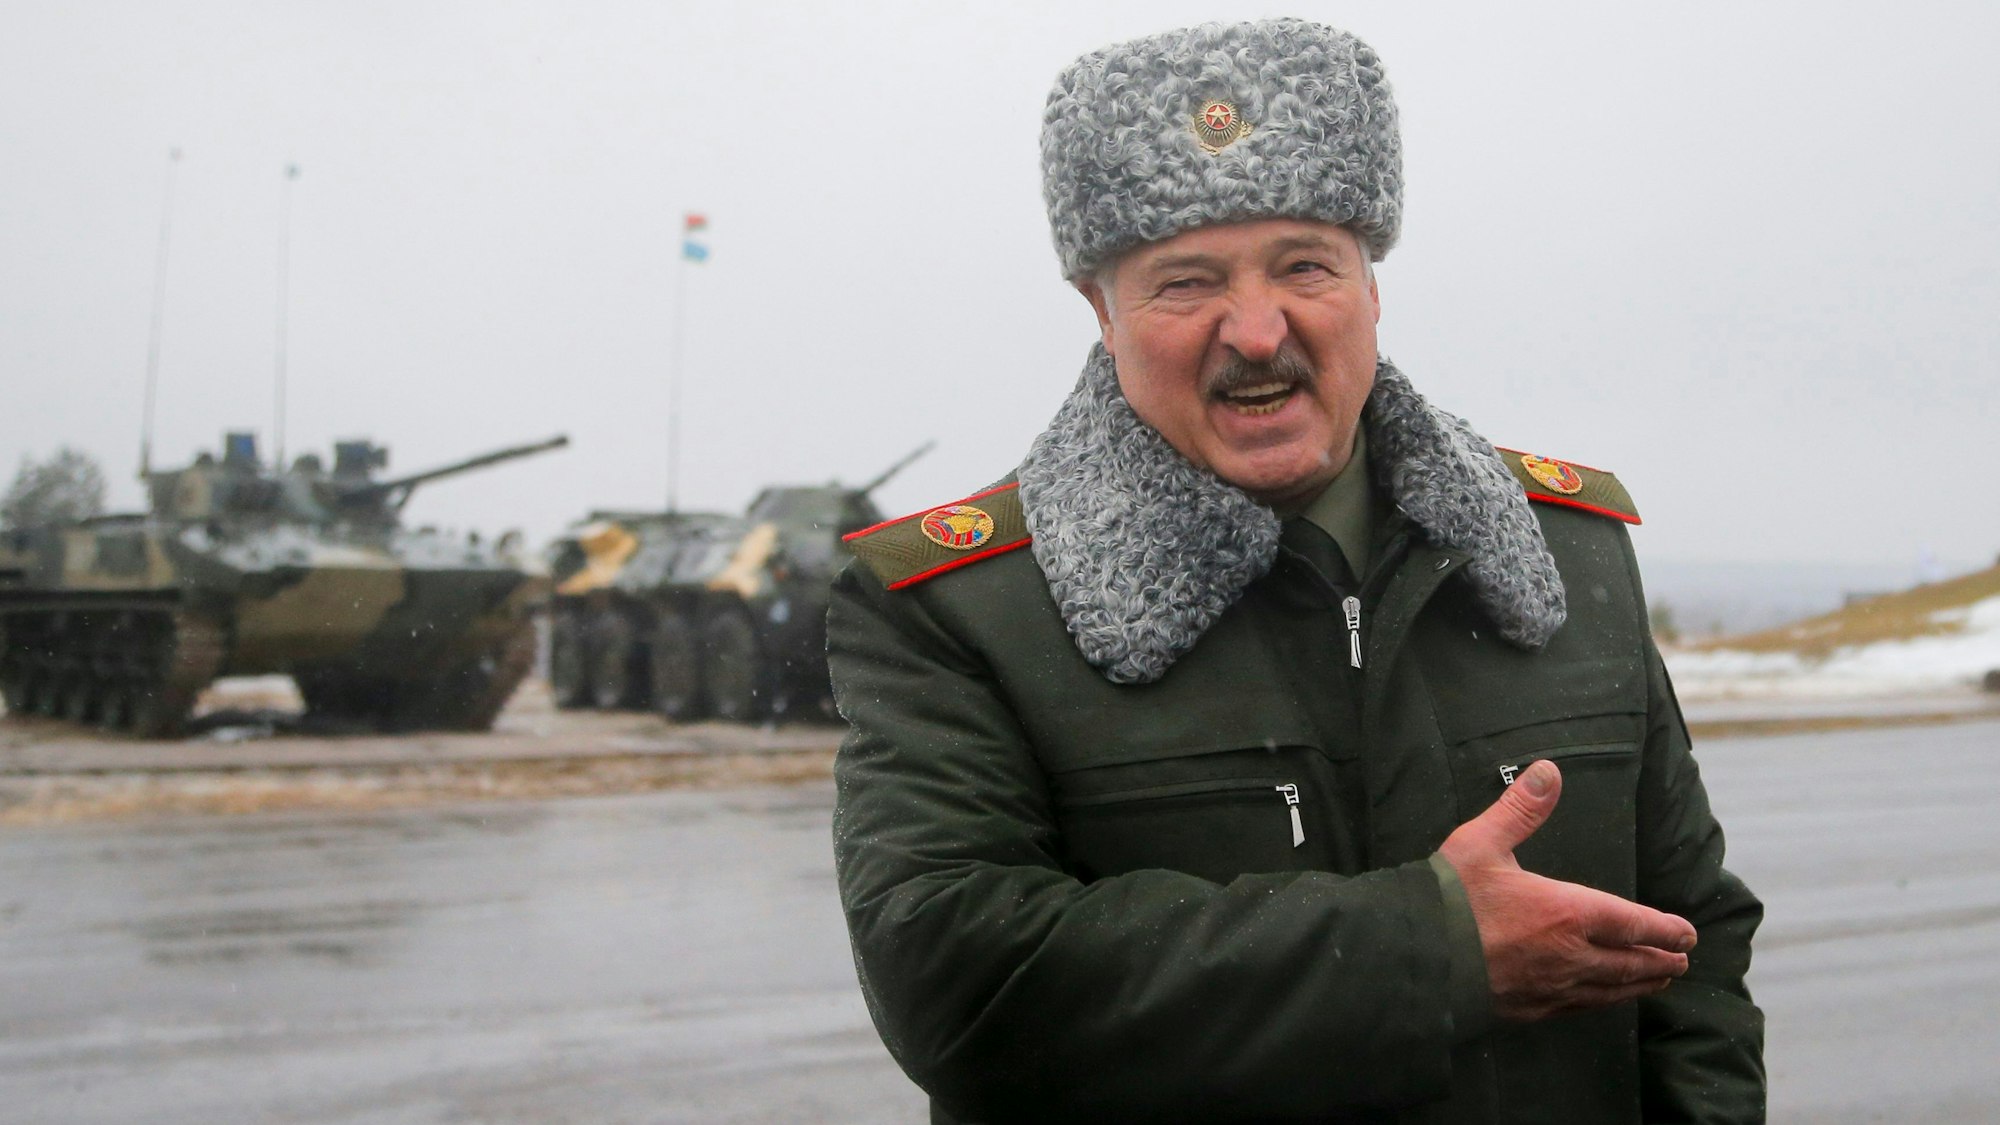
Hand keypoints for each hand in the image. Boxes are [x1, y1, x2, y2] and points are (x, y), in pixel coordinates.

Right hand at [1438, 759, 1695, 1021]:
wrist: (1413, 958)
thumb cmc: (1448, 900)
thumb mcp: (1481, 843)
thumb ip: (1521, 809)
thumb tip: (1549, 771)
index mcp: (1565, 912)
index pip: (1632, 923)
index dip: (1664, 928)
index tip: (1687, 932)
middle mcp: (1568, 955)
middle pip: (1629, 962)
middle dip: (1660, 959)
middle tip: (1683, 959)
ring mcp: (1550, 987)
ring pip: (1609, 990)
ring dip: (1639, 984)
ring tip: (1658, 981)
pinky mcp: (1528, 1009)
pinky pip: (1579, 1007)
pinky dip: (1602, 1001)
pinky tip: (1601, 999)